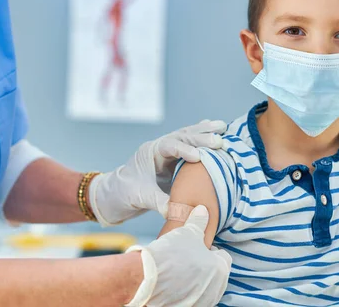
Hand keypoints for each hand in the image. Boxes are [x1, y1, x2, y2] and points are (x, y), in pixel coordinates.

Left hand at [89, 120, 226, 224]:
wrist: (116, 194)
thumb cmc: (125, 193)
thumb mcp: (140, 198)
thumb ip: (158, 202)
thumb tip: (177, 211)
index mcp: (150, 153)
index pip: (169, 146)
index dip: (184, 150)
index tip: (199, 157)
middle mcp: (160, 147)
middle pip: (182, 137)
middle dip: (201, 138)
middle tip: (219, 140)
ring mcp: (168, 151)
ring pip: (187, 136)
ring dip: (205, 132)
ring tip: (223, 126)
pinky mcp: (175, 158)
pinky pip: (190, 144)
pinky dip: (203, 137)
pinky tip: (216, 129)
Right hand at [126, 206, 231, 306]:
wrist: (146, 279)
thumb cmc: (170, 254)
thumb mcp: (187, 232)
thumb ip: (199, 221)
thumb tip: (202, 210)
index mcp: (221, 268)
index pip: (222, 256)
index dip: (209, 249)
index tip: (195, 247)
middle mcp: (217, 288)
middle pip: (214, 273)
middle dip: (203, 266)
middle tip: (185, 259)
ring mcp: (204, 301)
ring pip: (204, 286)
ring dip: (195, 279)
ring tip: (177, 271)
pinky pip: (193, 297)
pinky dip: (186, 292)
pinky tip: (173, 284)